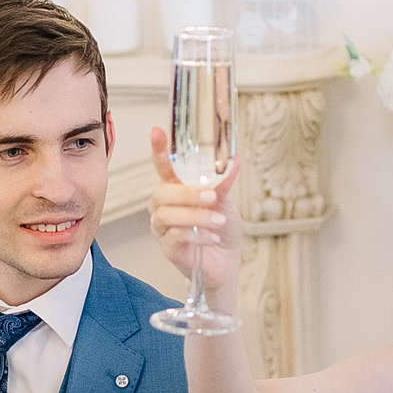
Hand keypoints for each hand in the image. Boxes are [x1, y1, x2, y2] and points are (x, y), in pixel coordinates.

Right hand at [147, 126, 244, 290]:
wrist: (226, 261)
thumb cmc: (221, 229)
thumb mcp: (226, 202)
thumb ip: (223, 182)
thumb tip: (234, 159)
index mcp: (176, 187)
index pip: (163, 164)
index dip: (159, 148)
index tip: (158, 132)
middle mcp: (164, 205)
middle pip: (161, 192)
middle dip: (187, 193)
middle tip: (211, 196)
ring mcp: (162, 227)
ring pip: (166, 215)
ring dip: (195, 216)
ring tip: (218, 220)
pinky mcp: (167, 247)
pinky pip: (174, 237)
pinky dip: (197, 236)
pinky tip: (213, 237)